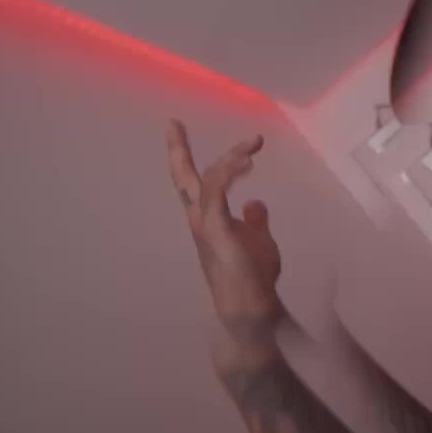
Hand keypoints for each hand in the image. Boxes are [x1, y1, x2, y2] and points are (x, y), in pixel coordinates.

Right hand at [166, 120, 283, 364]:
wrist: (250, 308)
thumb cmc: (253, 279)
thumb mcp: (259, 241)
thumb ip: (255, 221)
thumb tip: (255, 203)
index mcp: (208, 220)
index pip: (195, 183)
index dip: (185, 158)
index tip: (177, 130)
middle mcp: (201, 220)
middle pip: (184, 179)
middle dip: (177, 151)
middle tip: (172, 124)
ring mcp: (206, 226)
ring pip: (207, 181)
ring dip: (229, 159)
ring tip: (251, 146)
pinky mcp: (216, 231)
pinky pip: (216, 194)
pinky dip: (229, 174)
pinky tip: (246, 163)